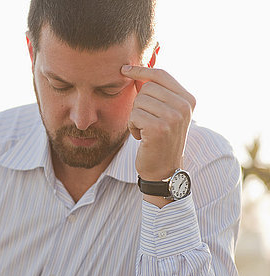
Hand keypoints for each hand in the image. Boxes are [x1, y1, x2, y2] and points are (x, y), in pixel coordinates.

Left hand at [121, 65, 195, 180]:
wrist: (164, 170)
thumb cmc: (160, 139)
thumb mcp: (166, 112)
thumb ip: (159, 92)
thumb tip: (138, 70)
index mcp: (188, 99)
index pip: (161, 75)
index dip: (141, 70)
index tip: (124, 70)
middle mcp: (184, 106)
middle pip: (146, 88)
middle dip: (139, 104)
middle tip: (146, 121)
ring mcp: (174, 117)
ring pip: (138, 101)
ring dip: (135, 117)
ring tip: (146, 130)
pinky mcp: (160, 128)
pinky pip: (134, 116)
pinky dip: (132, 127)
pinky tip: (142, 137)